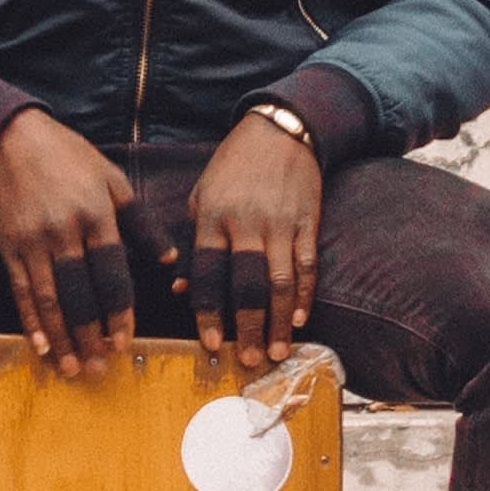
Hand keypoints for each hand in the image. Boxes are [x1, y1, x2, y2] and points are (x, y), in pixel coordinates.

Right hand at [0, 110, 136, 369]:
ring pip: (49, 298)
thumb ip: (141, 223)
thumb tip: (170, 262)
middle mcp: (63, 230)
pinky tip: (39, 347)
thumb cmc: (70, 158)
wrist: (12, 139)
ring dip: (61, 337)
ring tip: (73, 368)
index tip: (124, 343)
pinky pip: (20, 290)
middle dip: (89, 335)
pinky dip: (30, 321)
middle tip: (100, 368)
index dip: (118, 311)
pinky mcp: (7, 245)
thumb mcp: (113, 180)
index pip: (111, 272)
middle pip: (79, 293)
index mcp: (96, 214)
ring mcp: (32, 240)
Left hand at [175, 114, 319, 367]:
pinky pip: (307, 264)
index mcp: (212, 217)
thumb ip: (192, 243)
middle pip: (247, 285)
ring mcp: (280, 223)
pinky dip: (305, 295)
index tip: (209, 343)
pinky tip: (301, 320)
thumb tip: (180, 289)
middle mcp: (246, 223)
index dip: (209, 312)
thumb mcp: (201, 196)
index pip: (208, 274)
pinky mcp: (308, 220)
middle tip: (249, 360)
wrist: (280, 130)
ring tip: (278, 351)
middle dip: (248, 327)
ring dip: (280, 321)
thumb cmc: (232, 167)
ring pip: (280, 281)